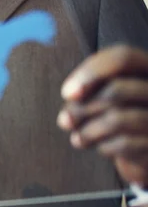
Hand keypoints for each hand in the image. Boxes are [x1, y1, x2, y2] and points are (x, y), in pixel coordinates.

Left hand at [57, 45, 147, 185]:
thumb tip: (70, 94)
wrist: (144, 149)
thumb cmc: (118, 113)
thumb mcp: (102, 91)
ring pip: (116, 120)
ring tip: (79, 138)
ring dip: (87, 132)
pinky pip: (124, 144)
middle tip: (66, 121)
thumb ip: (87, 85)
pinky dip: (104, 148)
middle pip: (115, 91)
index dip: (91, 73)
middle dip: (81, 109)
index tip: (67, 93)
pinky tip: (101, 147)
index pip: (122, 58)